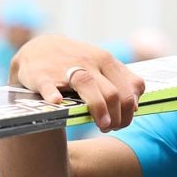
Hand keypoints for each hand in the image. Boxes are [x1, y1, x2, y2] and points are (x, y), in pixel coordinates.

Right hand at [10, 35, 145, 132]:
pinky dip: (53, 94)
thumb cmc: (78, 62)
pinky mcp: (41, 74)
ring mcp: (65, 67)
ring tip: (103, 126)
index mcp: (107, 60)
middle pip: (113, 92)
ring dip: (99, 109)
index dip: (131, 109)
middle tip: (111, 128)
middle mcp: (90, 62)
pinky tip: (58, 103)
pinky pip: (48, 84)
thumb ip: (123, 82)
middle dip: (118, 116)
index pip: (130, 87)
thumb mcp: (104, 65)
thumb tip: (136, 106)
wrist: (40, 48)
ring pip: (88, 85)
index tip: (124, 120)